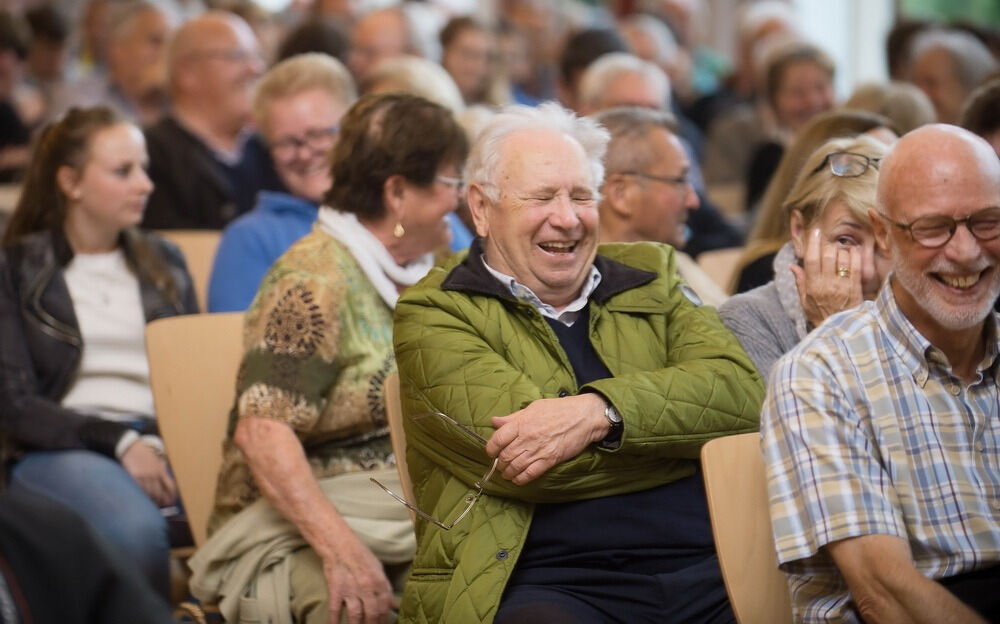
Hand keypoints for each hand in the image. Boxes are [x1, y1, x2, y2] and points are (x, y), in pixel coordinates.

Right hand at [121, 442, 177, 506]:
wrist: (131, 447)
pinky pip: (139, 489)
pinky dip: (142, 496)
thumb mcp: (157, 460)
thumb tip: (166, 480)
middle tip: (160, 505)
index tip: (171, 502)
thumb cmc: (145, 453)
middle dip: (161, 501)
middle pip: (160, 493)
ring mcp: (144, 476)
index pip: (170, 486)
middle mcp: (154, 474)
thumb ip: (162, 469)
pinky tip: (142, 498)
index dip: (172, 496)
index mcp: (161, 470)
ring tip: (151, 504)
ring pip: (149, 493)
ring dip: (151, 500)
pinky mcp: (134, 477)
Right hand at [322, 528, 395, 623]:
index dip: (384, 619)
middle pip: (373, 613)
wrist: (340, 544)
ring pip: (356, 615)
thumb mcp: (378, 568)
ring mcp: (351, 589)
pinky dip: (334, 621)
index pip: (385, 606)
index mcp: (379, 581)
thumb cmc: (360, 555)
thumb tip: (393, 605)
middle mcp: (367, 586)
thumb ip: (385, 588)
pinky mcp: (336, 590)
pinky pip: (335, 610)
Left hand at [485, 393, 608, 484]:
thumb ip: (513, 417)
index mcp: (522, 423)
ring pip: (515, 467)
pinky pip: (530, 474)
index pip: (498, 439)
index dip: (491, 448)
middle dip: (500, 464)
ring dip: (508, 473)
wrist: (584, 416)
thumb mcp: (534, 408)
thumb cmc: (559, 409)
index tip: (491, 452)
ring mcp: (538, 450)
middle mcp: (527, 437)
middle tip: (500, 465)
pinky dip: (521, 479)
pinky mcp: (550, 460)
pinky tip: (518, 480)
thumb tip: (495, 421)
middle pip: (505, 456)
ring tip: (507, 474)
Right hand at [790, 228, 862, 328]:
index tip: (815, 231)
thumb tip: (793, 266)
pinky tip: (853, 252)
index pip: (810, 259)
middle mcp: (826, 285)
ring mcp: (842, 286)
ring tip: (841, 251)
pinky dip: (855, 255)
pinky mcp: (856, 288)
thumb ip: (800, 282)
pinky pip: (856, 266)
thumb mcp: (805, 302)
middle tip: (829, 245)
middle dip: (829, 246)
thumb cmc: (820, 316)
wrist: (839, 333)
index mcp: (812, 287)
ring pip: (842, 258)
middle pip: (828, 255)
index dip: (812, 243)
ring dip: (842, 250)